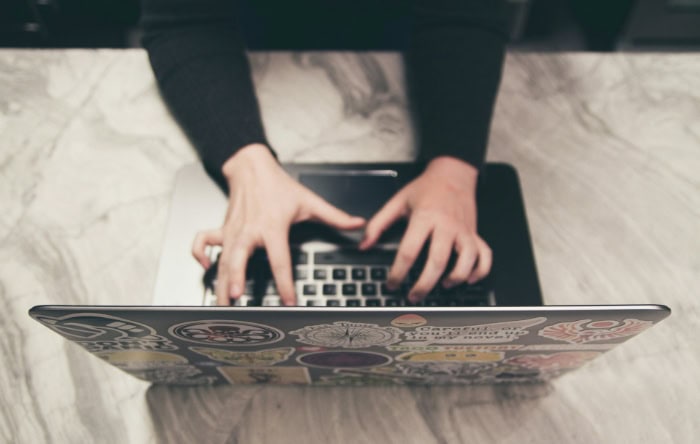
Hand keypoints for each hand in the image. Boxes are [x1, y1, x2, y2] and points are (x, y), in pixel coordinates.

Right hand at [192, 144, 364, 305]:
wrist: (251, 166)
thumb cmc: (278, 186)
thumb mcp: (309, 200)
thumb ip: (334, 216)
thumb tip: (358, 224)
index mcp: (272, 227)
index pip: (280, 260)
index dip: (285, 283)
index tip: (288, 300)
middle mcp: (249, 231)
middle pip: (239, 259)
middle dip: (235, 279)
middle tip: (235, 298)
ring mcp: (232, 231)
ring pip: (221, 258)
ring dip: (219, 280)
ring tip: (219, 301)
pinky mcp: (222, 229)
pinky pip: (203, 242)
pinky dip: (199, 254)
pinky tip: (204, 268)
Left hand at [359, 156, 491, 302]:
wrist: (453, 173)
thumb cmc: (426, 188)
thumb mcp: (398, 202)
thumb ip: (378, 224)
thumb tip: (364, 244)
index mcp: (425, 217)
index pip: (409, 251)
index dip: (398, 272)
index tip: (392, 284)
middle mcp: (447, 225)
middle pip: (437, 261)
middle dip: (424, 284)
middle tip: (414, 296)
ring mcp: (464, 230)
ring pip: (466, 260)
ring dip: (455, 278)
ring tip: (443, 286)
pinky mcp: (475, 234)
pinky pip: (484, 256)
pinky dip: (480, 270)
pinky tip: (468, 279)